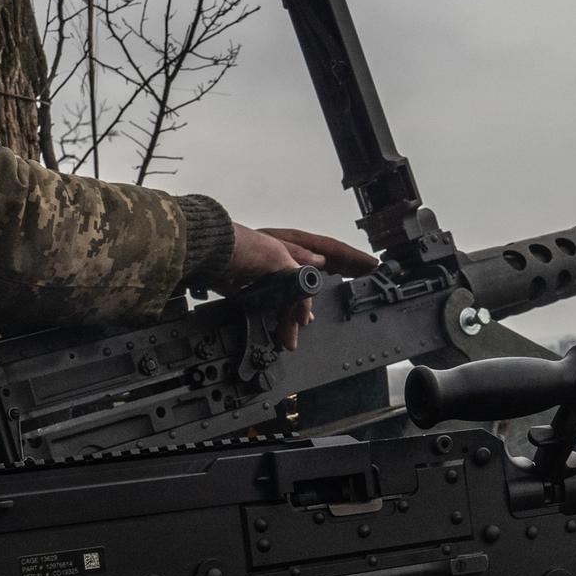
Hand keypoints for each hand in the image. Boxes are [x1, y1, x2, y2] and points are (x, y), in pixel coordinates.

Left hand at [222, 224, 376, 349]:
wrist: (203, 255)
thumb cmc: (236, 245)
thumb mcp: (276, 254)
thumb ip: (299, 265)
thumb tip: (318, 267)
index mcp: (293, 243)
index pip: (330, 250)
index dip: (352, 259)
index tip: (372, 268)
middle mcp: (283, 255)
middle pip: (314, 275)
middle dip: (328, 291)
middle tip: (350, 299)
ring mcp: (267, 270)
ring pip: (291, 294)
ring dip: (296, 314)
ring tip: (300, 332)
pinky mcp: (252, 285)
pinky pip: (274, 303)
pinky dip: (282, 314)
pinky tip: (287, 326)